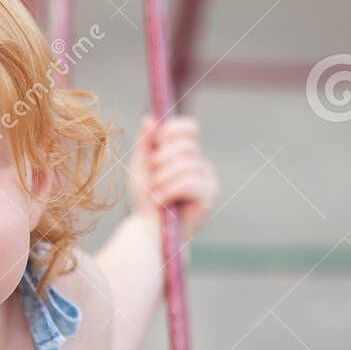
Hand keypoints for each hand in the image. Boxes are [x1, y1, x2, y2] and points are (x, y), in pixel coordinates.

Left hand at [126, 113, 217, 240]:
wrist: (148, 231)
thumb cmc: (145, 200)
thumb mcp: (140, 168)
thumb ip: (145, 143)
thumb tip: (150, 118)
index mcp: (187, 153)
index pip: (188, 128)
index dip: (170, 132)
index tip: (154, 146)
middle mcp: (201, 164)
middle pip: (186, 145)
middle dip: (162, 160)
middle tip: (152, 177)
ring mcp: (208, 180)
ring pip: (186, 165)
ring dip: (163, 180)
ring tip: (154, 193)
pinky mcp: (209, 197)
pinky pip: (190, 182)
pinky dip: (170, 190)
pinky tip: (160, 201)